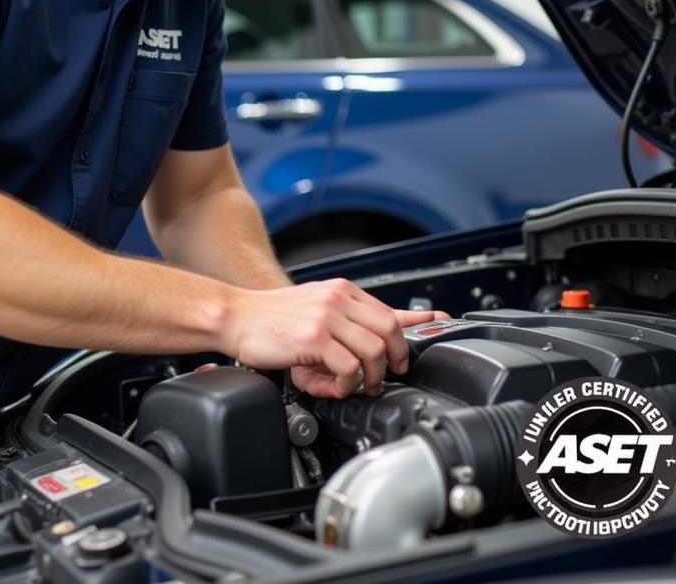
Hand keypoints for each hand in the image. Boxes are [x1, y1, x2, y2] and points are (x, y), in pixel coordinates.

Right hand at [227, 278, 448, 398]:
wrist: (237, 317)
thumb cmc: (273, 318)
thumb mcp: (316, 309)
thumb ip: (346, 320)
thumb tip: (374, 333)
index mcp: (341, 291)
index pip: (390, 308)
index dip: (417, 323)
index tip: (438, 327)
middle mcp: (337, 299)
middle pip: (390, 330)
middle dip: (396, 359)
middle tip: (387, 377)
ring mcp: (327, 317)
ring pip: (374, 351)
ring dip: (371, 376)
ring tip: (358, 385)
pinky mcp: (314, 337)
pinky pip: (349, 367)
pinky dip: (347, 383)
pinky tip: (334, 385)